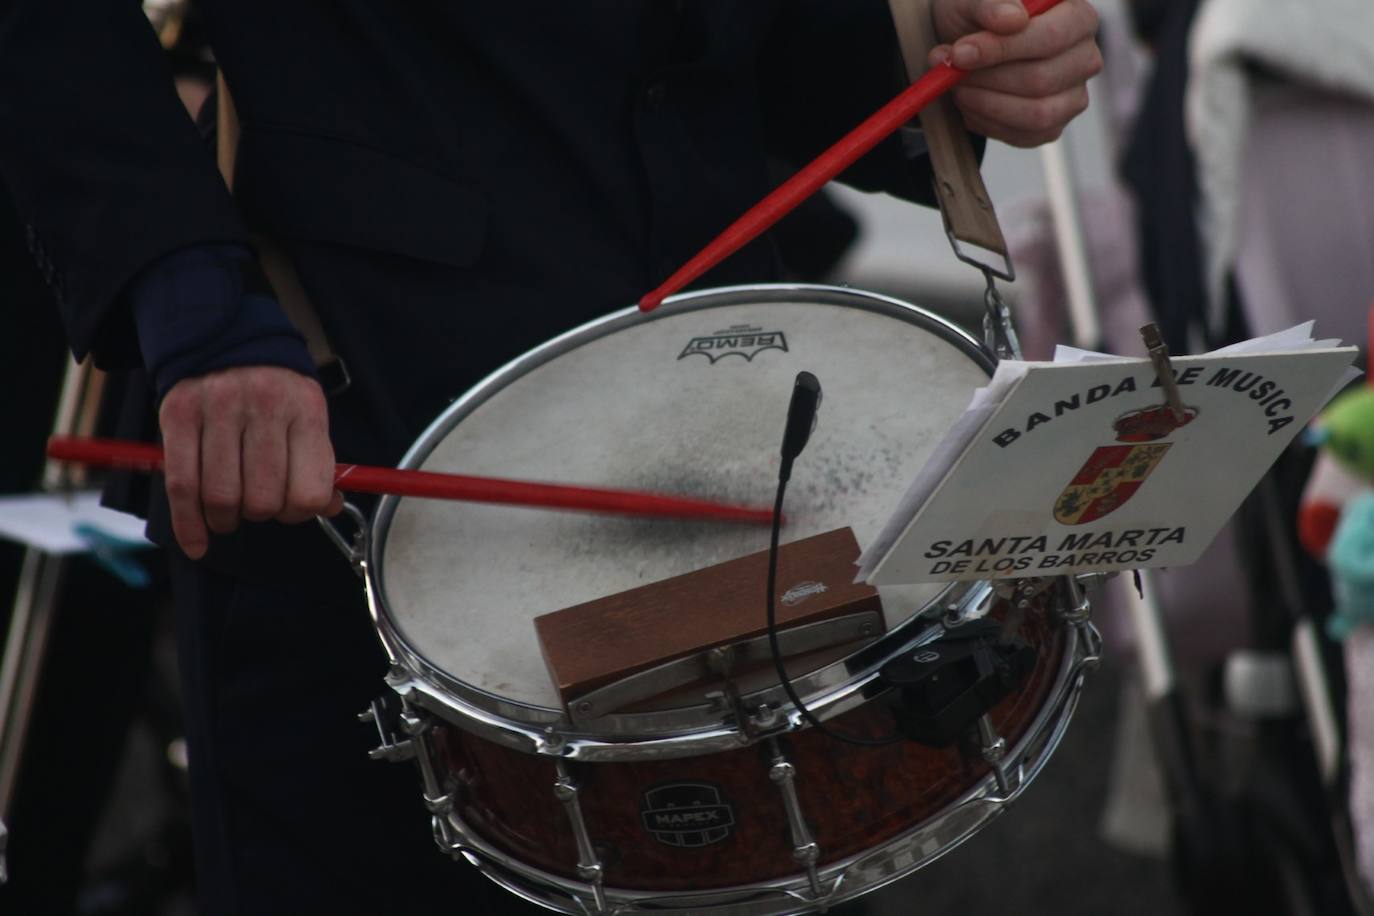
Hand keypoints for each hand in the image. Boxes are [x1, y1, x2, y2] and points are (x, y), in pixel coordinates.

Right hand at [158, 365, 342, 558]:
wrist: (225, 337)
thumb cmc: (274, 389)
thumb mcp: (308, 416)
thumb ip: (319, 463)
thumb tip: (329, 508)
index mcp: (305, 410)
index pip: (309, 492)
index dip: (300, 513)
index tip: (291, 509)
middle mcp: (263, 407)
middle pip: (263, 500)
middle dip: (261, 515)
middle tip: (257, 505)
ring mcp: (218, 410)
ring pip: (222, 498)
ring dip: (226, 520)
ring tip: (228, 514)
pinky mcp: (178, 415)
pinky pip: (181, 487)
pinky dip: (188, 525)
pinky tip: (197, 541)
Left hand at [929, 0, 1102, 146]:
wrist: (968, 48)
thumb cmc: (978, 17)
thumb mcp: (974, 0)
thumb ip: (992, 3)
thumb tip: (1012, 19)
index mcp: (1078, 17)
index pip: (1050, 38)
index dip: (1002, 49)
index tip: (960, 53)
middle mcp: (1085, 57)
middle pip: (1040, 80)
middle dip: (986, 79)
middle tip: (950, 72)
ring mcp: (1073, 96)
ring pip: (1035, 114)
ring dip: (984, 104)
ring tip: (956, 86)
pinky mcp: (1054, 126)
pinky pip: (1024, 136)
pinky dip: (987, 123)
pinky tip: (970, 103)